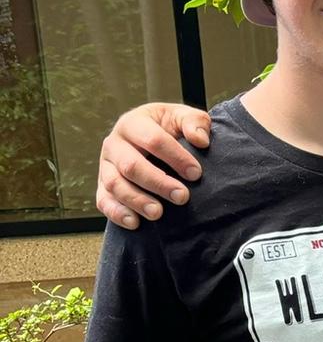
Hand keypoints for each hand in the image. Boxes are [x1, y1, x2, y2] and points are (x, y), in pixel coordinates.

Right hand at [97, 103, 211, 228]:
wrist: (151, 140)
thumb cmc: (169, 129)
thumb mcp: (182, 118)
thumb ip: (195, 122)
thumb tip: (201, 140)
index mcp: (133, 123)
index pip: (153, 140)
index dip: (176, 157)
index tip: (196, 174)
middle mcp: (114, 144)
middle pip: (131, 165)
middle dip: (158, 183)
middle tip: (182, 197)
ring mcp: (106, 166)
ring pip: (115, 184)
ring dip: (137, 200)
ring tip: (158, 213)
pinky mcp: (103, 186)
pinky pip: (103, 201)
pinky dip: (116, 213)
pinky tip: (134, 223)